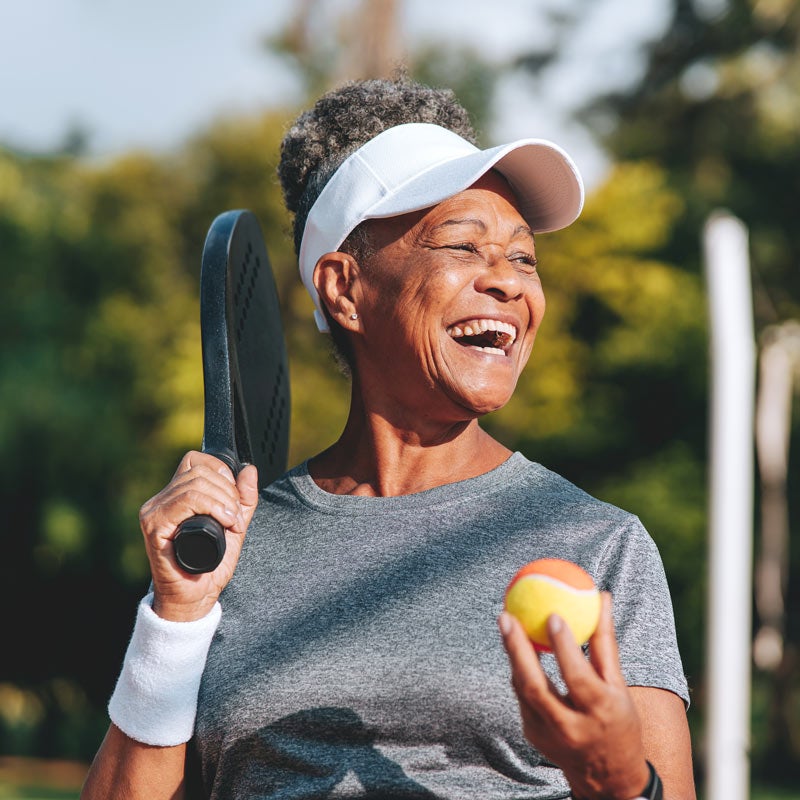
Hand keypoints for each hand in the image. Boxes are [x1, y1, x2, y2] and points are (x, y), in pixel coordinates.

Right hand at [138, 451, 258, 620]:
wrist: (195, 597)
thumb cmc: (210, 564)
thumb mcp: (235, 525)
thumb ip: (244, 498)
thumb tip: (250, 469)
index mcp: (176, 496)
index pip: (195, 460)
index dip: (220, 471)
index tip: (233, 498)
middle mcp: (160, 500)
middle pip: (200, 471)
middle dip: (228, 491)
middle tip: (235, 517)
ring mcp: (154, 512)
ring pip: (195, 484)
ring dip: (223, 502)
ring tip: (231, 523)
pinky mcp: (154, 526)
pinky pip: (185, 500)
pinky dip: (212, 508)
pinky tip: (223, 524)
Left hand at [498, 592, 649, 799]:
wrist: (608, 780)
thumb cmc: (618, 721)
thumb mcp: (619, 686)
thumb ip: (606, 643)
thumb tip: (603, 597)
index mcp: (599, 712)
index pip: (577, 676)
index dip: (564, 646)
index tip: (552, 614)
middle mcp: (571, 727)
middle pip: (535, 685)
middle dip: (516, 649)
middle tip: (506, 616)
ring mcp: (548, 734)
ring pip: (522, 690)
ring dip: (512, 655)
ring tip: (506, 622)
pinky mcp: (533, 735)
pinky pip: (522, 695)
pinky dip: (518, 669)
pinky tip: (514, 645)